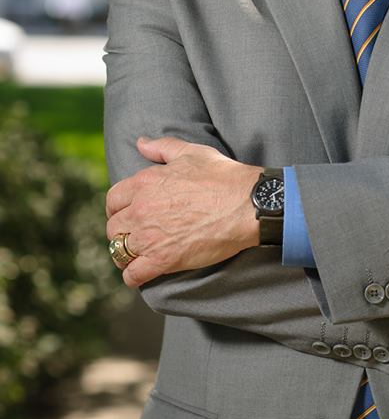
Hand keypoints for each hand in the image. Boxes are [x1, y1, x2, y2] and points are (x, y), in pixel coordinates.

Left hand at [106, 136, 261, 287]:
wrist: (246, 204)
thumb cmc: (223, 176)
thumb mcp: (191, 153)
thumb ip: (162, 147)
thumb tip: (140, 142)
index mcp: (145, 182)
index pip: (113, 199)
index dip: (118, 207)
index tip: (128, 213)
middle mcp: (141, 209)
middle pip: (113, 227)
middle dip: (122, 231)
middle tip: (136, 234)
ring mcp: (150, 237)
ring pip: (119, 250)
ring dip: (126, 253)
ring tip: (138, 254)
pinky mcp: (162, 260)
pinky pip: (132, 275)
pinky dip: (133, 276)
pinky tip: (142, 273)